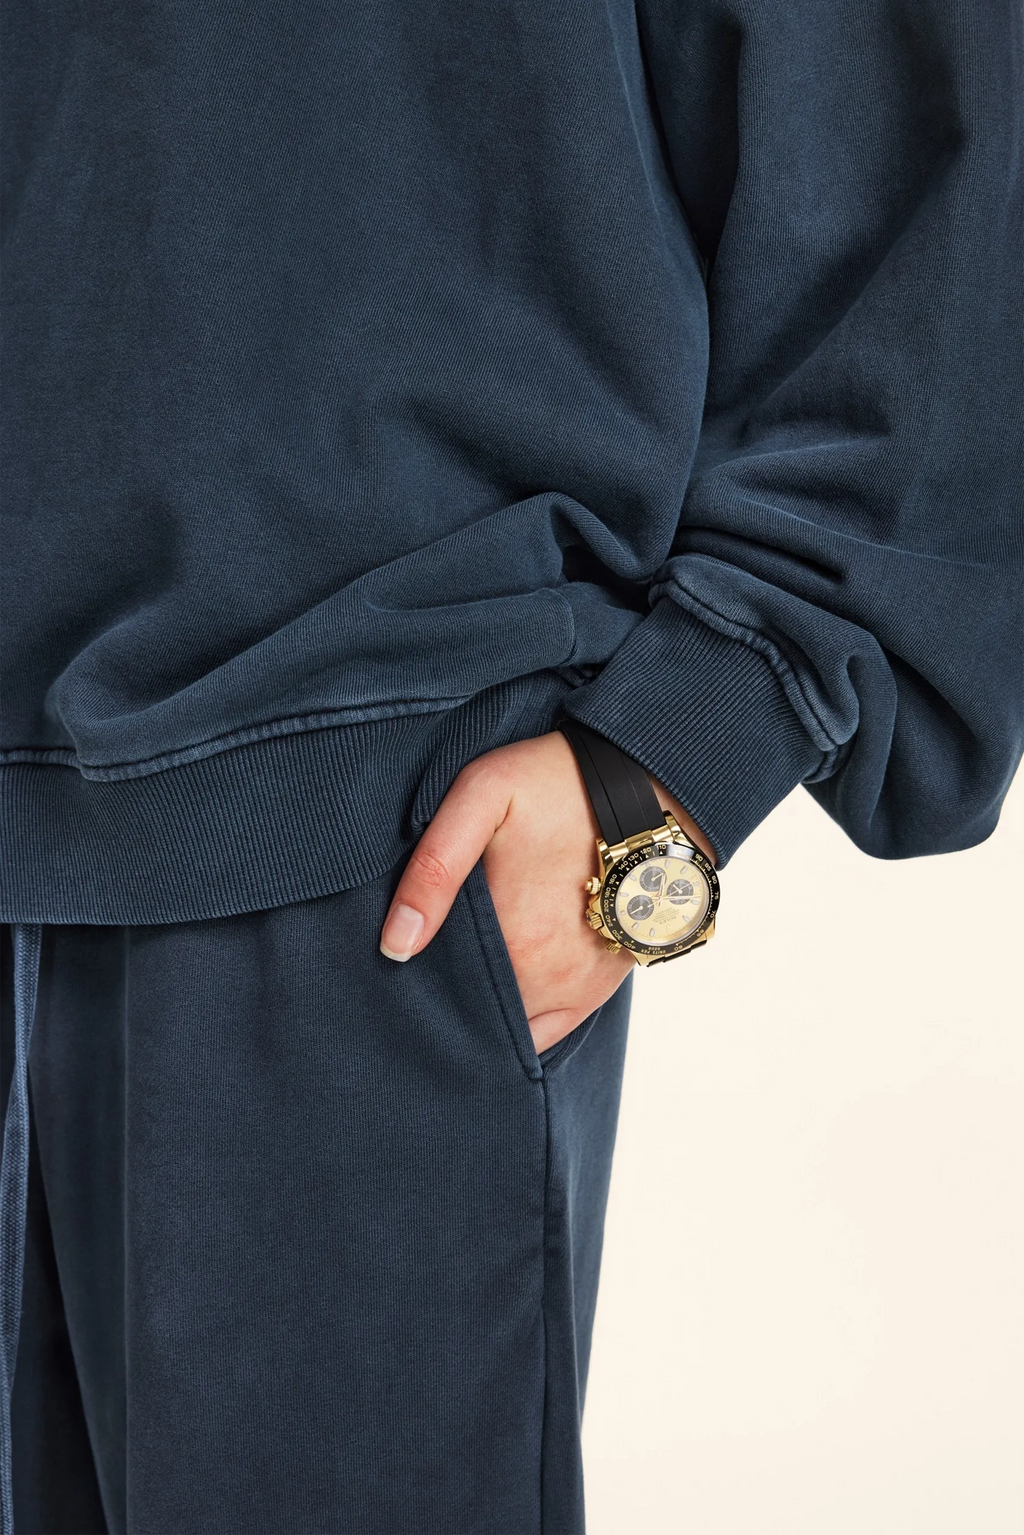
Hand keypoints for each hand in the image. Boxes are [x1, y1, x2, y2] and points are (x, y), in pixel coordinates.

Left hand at [379, 730, 713, 1054]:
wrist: (648, 794)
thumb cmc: (560, 785)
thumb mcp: (484, 795)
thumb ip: (435, 866)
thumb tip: (397, 946)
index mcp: (507, 936)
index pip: (434, 982)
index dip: (410, 970)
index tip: (396, 951)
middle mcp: (540, 976)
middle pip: (466, 1005)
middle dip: (440, 989)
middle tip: (422, 956)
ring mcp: (571, 988)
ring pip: (501, 1025)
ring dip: (475, 1009)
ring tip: (458, 970)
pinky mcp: (594, 989)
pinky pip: (542, 1035)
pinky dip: (514, 1026)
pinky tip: (493, 1000)